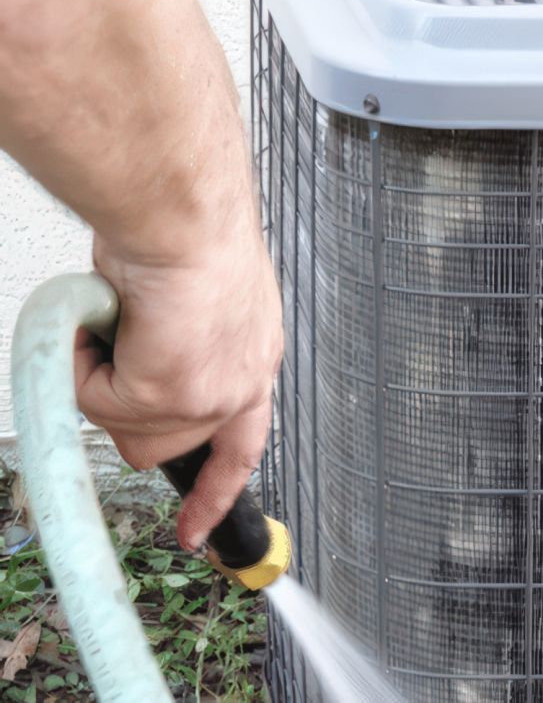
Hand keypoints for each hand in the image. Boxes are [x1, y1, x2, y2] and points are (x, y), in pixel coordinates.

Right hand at [74, 222, 281, 551]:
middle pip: (163, 446)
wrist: (182, 215)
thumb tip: (141, 349)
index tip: (197, 534)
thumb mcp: (195, 300)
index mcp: (254, 361)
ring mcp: (208, 397)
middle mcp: (241, 385)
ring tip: (116, 321)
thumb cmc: (186, 233)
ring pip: (124, 427)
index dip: (215, 493)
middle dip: (124, 407)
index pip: (243, 446)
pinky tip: (105, 318)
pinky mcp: (168, 395)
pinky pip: (94, 399)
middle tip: (113, 351)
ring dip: (101, 378)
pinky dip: (81, 359)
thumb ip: (176, 341)